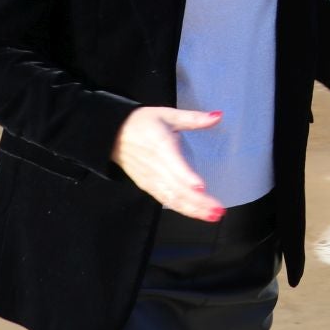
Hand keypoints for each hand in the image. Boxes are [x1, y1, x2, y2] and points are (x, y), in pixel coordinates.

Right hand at [111, 106, 224, 220]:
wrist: (111, 134)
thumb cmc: (141, 123)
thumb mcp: (167, 114)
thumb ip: (193, 118)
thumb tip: (218, 116)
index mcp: (161, 146)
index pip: (174, 165)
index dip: (187, 178)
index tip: (202, 187)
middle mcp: (155, 167)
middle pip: (177, 188)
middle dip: (198, 202)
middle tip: (218, 210)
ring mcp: (150, 179)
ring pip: (172, 198)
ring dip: (192, 209)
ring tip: (212, 216)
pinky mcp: (147, 186)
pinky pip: (164, 200)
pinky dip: (181, 208)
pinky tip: (196, 213)